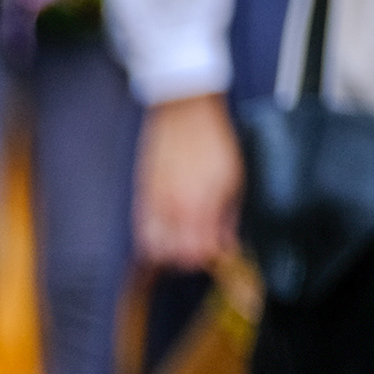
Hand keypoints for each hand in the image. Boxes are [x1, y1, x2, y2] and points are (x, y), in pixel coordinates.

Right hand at [135, 94, 240, 271]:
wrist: (183, 113)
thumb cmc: (212, 141)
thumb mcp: (233, 176)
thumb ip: (228, 214)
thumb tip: (227, 242)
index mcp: (201, 202)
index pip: (200, 251)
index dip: (211, 258)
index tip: (218, 253)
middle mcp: (174, 207)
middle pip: (176, 256)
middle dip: (191, 260)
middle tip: (202, 250)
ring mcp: (154, 202)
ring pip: (154, 249)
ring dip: (169, 253)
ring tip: (183, 244)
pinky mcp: (141, 196)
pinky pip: (141, 231)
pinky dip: (152, 240)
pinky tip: (166, 233)